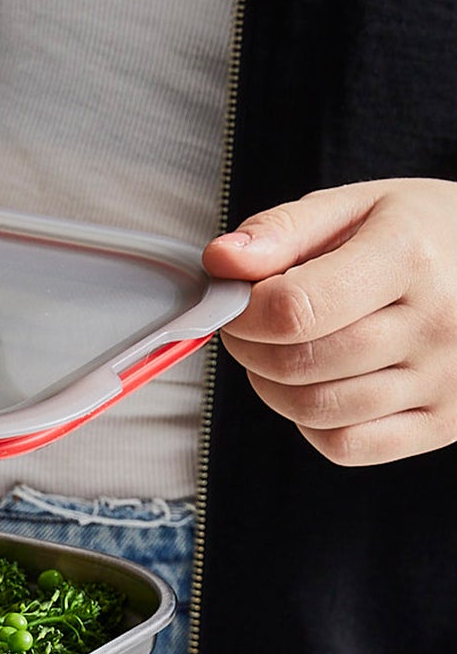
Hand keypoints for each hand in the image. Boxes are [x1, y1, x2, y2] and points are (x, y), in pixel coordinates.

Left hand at [202, 178, 456, 464]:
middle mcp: (436, 322)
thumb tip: (220, 262)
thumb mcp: (359, 207)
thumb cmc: (425, 234)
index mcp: (410, 256)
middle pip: (300, 364)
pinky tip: (322, 386)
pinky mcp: (445, 422)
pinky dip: (313, 425)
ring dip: (275, 389)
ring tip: (285, 353)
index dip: (243, 314)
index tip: (236, 303)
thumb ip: (283, 231)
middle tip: (250, 329)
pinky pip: (347, 446)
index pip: (294, 310)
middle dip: (251, 349)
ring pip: (316, 411)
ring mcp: (444, 379)